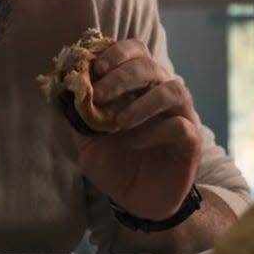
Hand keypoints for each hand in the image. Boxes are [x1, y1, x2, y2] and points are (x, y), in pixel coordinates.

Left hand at [73, 39, 201, 219]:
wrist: (138, 203)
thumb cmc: (116, 165)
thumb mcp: (88, 140)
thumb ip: (78, 115)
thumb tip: (62, 89)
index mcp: (140, 86)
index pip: (136, 51)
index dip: (117, 52)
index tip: (96, 68)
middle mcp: (163, 94)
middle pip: (151, 66)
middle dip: (122, 76)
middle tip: (99, 95)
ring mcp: (181, 116)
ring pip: (173, 90)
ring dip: (143, 102)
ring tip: (119, 122)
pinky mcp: (191, 142)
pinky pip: (180, 126)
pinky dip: (156, 130)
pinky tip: (136, 142)